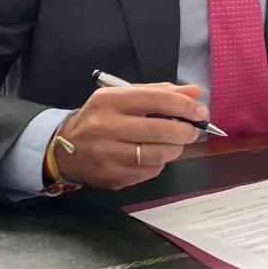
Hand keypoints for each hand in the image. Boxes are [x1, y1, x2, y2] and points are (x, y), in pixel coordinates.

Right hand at [53, 83, 204, 189]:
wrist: (66, 148)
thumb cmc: (102, 118)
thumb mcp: (124, 97)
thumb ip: (159, 93)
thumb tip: (194, 92)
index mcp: (109, 101)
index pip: (157, 100)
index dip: (185, 106)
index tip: (201, 112)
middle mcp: (105, 127)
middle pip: (161, 130)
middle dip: (186, 130)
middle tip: (192, 130)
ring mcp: (108, 154)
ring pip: (160, 154)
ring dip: (175, 148)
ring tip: (173, 142)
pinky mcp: (113, 176)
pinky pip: (151, 171)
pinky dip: (159, 163)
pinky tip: (152, 155)